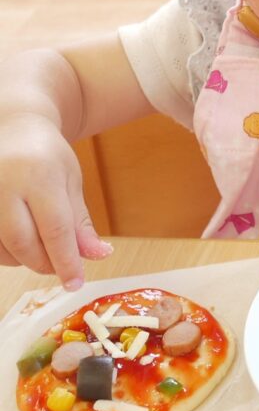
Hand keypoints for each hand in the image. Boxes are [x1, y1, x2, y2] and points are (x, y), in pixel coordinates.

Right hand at [0, 112, 112, 288]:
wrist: (13, 127)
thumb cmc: (46, 156)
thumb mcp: (71, 181)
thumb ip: (80, 222)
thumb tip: (97, 256)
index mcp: (39, 175)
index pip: (55, 229)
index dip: (67, 261)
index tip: (75, 282)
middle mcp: (5, 184)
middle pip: (24, 243)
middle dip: (46, 263)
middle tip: (61, 266)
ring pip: (3, 249)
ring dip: (26, 260)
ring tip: (42, 248)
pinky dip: (7, 254)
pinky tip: (20, 243)